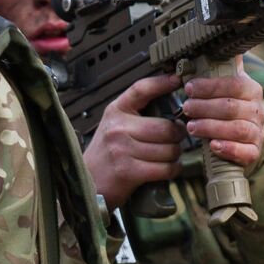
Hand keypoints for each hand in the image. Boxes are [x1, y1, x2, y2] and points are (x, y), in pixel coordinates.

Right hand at [84, 75, 186, 205]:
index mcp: (115, 112)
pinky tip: (168, 168)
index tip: (177, 80)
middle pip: (165, 127)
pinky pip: (165, 168)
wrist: (86, 183)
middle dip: (177, 136)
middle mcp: (118, 128)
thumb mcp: (114, 126)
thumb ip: (137, 116)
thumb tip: (173, 112)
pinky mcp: (129, 171)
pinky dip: (173, 169)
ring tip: (168, 156)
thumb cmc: (105, 155)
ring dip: (175, 155)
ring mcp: (122, 150)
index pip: (141, 89)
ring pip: (169, 149)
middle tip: (175, 140)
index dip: (161, 83)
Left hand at [182, 56, 263, 167]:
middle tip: (186, 107)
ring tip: (191, 126)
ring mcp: (257, 132)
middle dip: (205, 107)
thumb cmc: (227, 108)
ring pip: (237, 129)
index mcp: (251, 90)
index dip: (210, 86)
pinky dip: (229, 149)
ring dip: (211, 127)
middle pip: (232, 107)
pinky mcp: (254, 152)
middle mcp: (257, 110)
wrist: (241, 138)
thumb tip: (214, 40)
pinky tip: (213, 146)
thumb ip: (220, 66)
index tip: (189, 88)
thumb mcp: (225, 85)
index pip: (234, 84)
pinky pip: (246, 152)